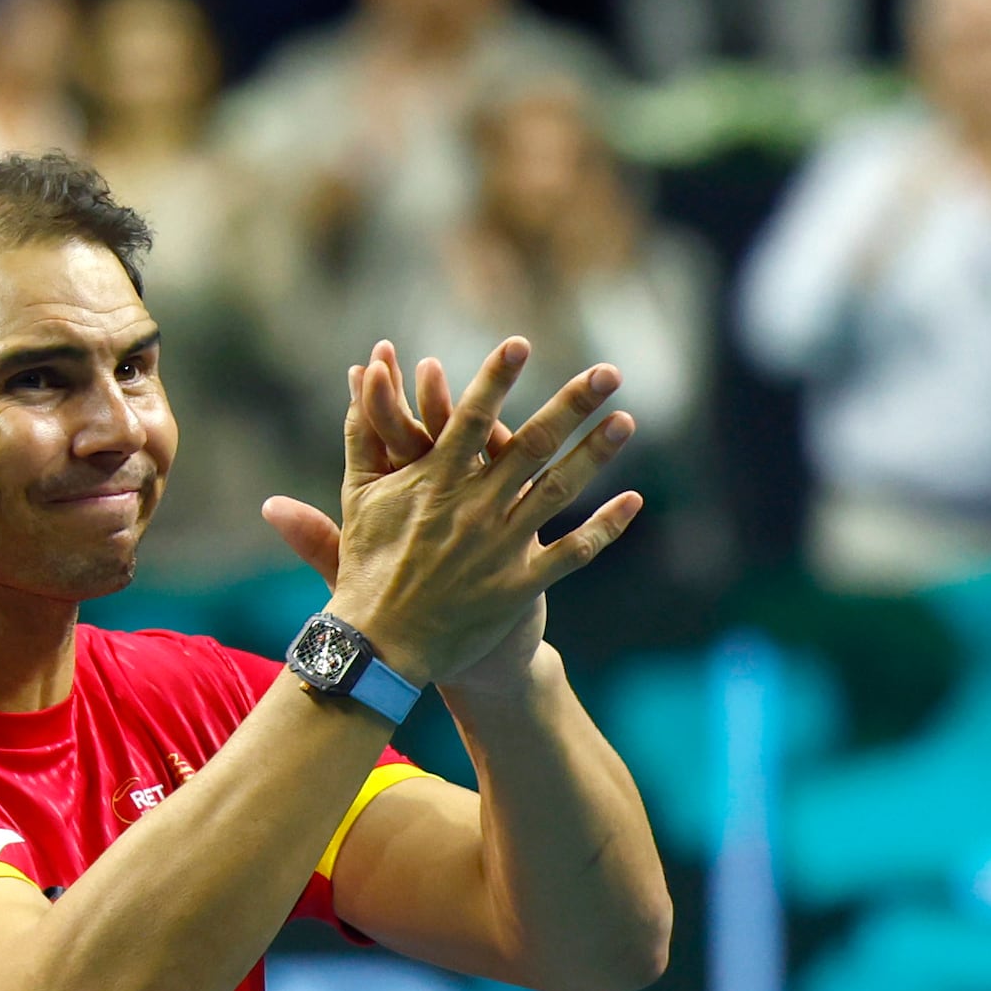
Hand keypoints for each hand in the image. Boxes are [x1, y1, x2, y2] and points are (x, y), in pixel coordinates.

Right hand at [263, 339, 643, 694]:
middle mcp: (474, 507)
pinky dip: (604, 527)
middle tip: (607, 372)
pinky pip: (572, 553)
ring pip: (558, 491)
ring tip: (625, 420)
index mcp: (434, 481)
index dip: (497, 379)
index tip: (521, 344)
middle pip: (532, 445)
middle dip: (572, 404)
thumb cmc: (366, 566)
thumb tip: (360, 374)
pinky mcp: (519, 586)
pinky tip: (633, 500)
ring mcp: (500, 547)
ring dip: (595, 454)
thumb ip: (360, 432)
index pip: (472, 418)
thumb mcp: (357, 494)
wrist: (380, 646)